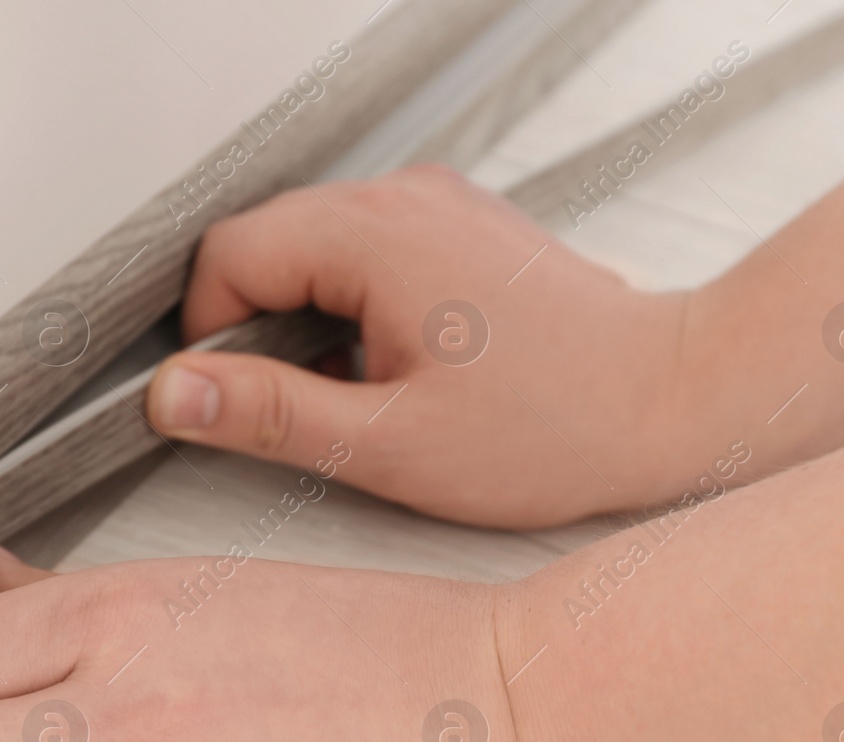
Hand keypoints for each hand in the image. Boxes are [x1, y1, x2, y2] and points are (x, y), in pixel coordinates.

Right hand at [145, 165, 702, 528]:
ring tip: (364, 391)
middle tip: (306, 405)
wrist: (668, 401)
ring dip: (308, 320)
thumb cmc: (557, 426)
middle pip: (265, 243)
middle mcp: (404, 197)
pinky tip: (396, 367)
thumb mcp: (388, 443)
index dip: (208, 334)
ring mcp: (435, 203)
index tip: (233, 398)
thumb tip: (174, 394)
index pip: (227, 255)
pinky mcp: (457, 225)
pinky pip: (364, 250)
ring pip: (312, 247)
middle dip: (258, 327)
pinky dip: (353, 307)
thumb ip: (267, 413)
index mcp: (376, 237)